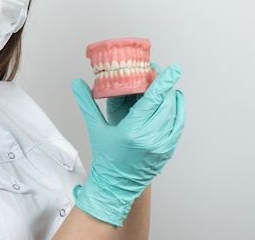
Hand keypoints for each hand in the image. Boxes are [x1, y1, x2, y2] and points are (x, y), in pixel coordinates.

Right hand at [72, 64, 185, 226]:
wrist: (114, 186)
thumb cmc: (105, 157)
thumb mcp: (95, 128)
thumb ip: (86, 103)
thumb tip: (77, 83)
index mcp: (132, 130)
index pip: (153, 100)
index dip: (164, 82)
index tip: (173, 69)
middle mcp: (150, 138)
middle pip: (166, 105)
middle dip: (167, 88)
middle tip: (163, 76)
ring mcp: (161, 146)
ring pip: (175, 115)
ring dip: (174, 99)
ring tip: (169, 88)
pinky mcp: (167, 152)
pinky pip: (177, 128)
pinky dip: (178, 114)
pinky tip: (174, 105)